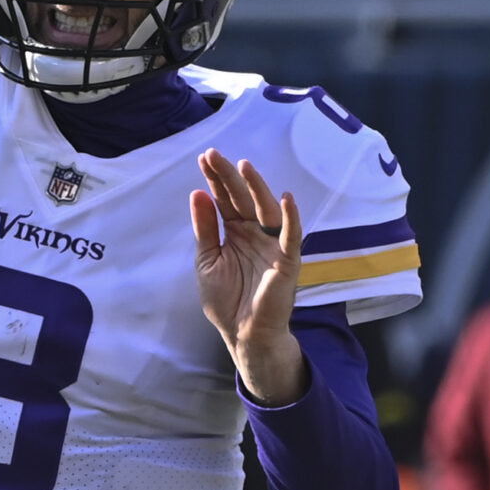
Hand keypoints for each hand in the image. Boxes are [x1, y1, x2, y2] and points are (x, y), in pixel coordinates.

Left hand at [191, 150, 306, 404]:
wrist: (243, 334)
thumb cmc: (227, 300)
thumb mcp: (207, 261)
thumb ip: (205, 229)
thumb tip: (197, 193)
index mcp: (235, 232)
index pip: (225, 200)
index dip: (216, 179)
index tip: (204, 158)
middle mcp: (255, 233)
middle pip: (242, 199)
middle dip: (229, 176)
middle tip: (214, 155)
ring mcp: (272, 244)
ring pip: (266, 209)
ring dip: (256, 187)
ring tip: (243, 166)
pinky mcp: (288, 260)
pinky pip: (292, 235)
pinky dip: (291, 217)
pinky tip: (284, 197)